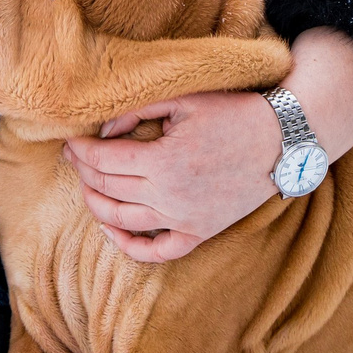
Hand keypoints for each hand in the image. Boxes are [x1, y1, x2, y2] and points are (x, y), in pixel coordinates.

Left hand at [63, 28, 352, 262]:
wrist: (283, 141)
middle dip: (83, 172)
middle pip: (107, 190)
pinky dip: (129, 245)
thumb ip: (137, 111)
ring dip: (95, 205)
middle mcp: (170, 197)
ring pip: (122, 223)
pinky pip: (157, 251)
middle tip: (74, 158)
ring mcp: (186, 220)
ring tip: (87, 186)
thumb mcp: (183, 101)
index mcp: (163, 161)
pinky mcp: (201, 233)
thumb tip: (104, 131)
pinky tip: (112, 228)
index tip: (69, 142)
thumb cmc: (234, 113)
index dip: (79, 151)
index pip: (102, 161)